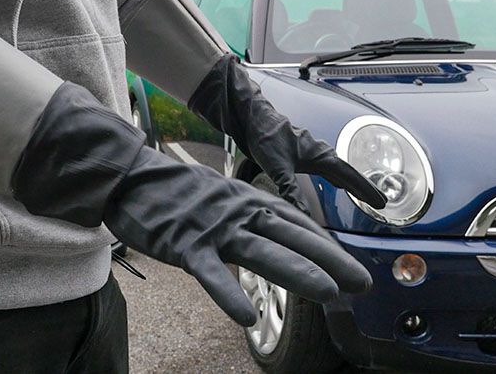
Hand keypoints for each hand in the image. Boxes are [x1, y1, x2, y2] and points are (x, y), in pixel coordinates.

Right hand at [104, 148, 371, 325]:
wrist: (133, 177)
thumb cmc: (181, 193)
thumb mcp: (226, 200)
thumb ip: (252, 218)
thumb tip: (277, 236)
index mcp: (252, 202)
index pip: (299, 226)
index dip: (329, 249)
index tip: (352, 269)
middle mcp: (242, 213)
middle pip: (294, 237)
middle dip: (331, 261)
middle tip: (362, 283)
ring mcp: (215, 230)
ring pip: (263, 253)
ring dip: (299, 272)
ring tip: (329, 294)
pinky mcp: (186, 246)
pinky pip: (210, 274)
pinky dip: (229, 294)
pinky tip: (246, 318)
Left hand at [189, 54, 386, 210]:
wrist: (252, 118)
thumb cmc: (266, 137)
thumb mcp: (278, 168)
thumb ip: (291, 192)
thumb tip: (303, 216)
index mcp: (321, 155)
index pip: (350, 176)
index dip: (366, 190)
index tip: (381, 202)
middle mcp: (320, 152)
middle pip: (349, 173)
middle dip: (364, 189)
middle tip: (381, 203)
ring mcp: (312, 152)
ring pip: (339, 169)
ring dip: (351, 183)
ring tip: (362, 195)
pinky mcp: (301, 153)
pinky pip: (327, 167)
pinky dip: (337, 177)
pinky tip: (335, 182)